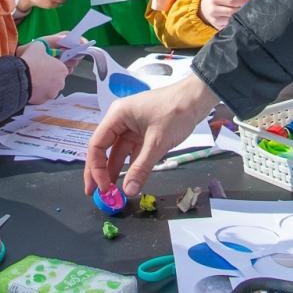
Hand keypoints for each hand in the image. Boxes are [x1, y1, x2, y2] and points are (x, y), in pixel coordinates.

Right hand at [21, 41, 67, 103]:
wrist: (19, 78)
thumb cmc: (30, 62)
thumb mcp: (38, 46)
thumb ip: (44, 47)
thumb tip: (44, 47)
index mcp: (62, 69)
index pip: (62, 68)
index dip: (53, 65)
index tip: (45, 64)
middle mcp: (60, 83)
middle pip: (57, 79)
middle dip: (49, 76)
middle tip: (38, 72)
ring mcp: (52, 93)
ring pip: (50, 89)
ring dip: (44, 85)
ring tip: (33, 79)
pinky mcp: (43, 101)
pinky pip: (42, 96)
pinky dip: (38, 92)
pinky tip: (30, 86)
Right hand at [84, 74, 219, 198]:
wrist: (197, 98)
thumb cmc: (175, 113)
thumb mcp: (157, 142)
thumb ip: (141, 168)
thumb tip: (128, 191)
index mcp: (117, 116)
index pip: (96, 145)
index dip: (95, 168)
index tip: (101, 188)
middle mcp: (120, 120)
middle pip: (103, 149)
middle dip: (99, 171)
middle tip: (96, 194)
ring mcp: (132, 126)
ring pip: (118, 152)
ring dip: (115, 170)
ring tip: (111, 191)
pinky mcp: (144, 132)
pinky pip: (132, 151)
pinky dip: (130, 166)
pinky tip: (129, 180)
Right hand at [198, 0, 248, 29]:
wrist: (203, 8)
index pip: (232, 0)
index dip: (244, 0)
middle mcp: (213, 10)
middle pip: (233, 11)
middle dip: (244, 9)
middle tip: (254, 6)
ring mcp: (215, 21)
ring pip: (232, 20)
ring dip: (242, 17)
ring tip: (249, 13)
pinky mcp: (218, 28)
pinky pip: (231, 26)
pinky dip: (238, 22)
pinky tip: (242, 19)